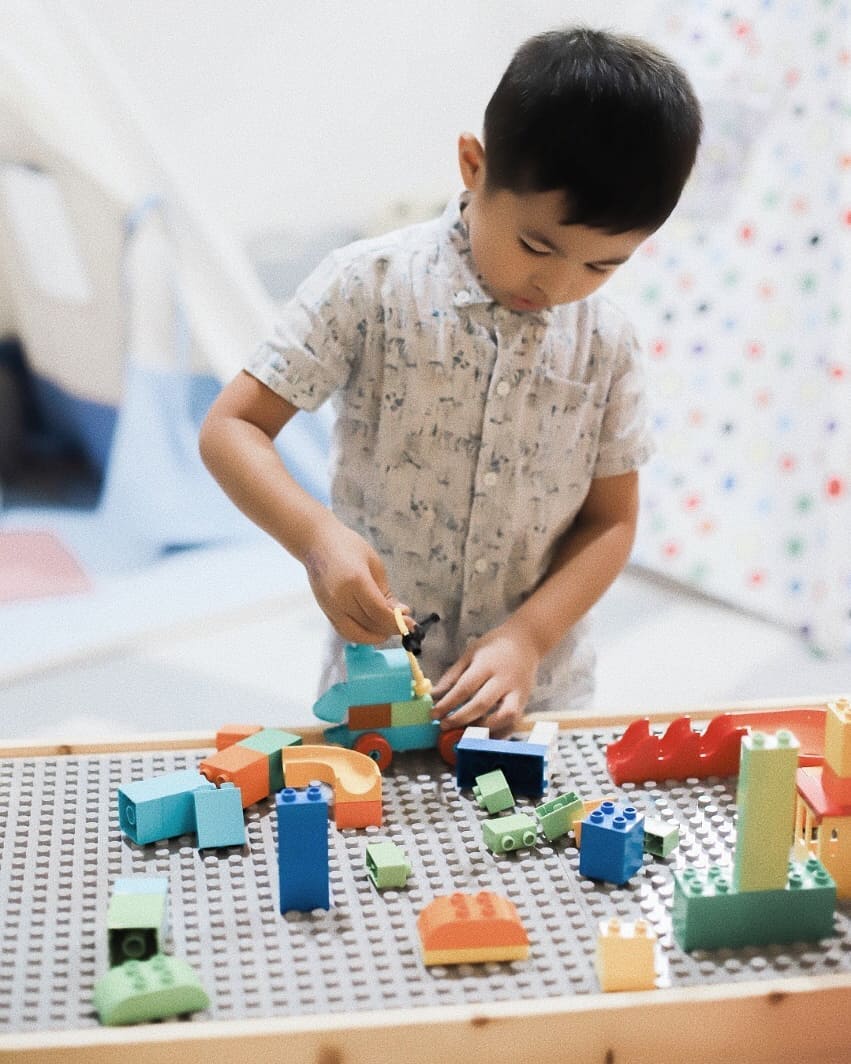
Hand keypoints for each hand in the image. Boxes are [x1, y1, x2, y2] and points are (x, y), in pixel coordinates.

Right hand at [304, 520, 408, 643]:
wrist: (316, 543)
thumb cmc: (348, 547)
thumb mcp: (375, 565)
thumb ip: (386, 593)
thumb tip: (401, 613)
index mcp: (355, 581)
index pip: (379, 612)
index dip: (397, 622)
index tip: (411, 623)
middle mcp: (340, 598)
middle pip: (369, 625)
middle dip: (390, 629)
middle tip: (404, 624)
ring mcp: (330, 607)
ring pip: (356, 634)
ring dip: (376, 636)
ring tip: (389, 627)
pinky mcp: (326, 611)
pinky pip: (345, 631)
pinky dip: (361, 634)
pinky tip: (373, 628)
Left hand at [430, 621, 541, 736]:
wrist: (527, 641)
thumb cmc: (494, 646)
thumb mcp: (470, 654)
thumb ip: (452, 676)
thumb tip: (434, 695)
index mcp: (486, 665)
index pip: (465, 688)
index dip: (447, 703)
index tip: (433, 714)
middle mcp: (503, 680)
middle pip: (482, 704)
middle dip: (460, 718)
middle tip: (444, 726)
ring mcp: (517, 692)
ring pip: (504, 716)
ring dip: (484, 728)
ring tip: (466, 732)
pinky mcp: (525, 702)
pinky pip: (514, 722)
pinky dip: (500, 732)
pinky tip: (484, 735)